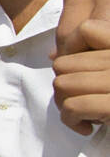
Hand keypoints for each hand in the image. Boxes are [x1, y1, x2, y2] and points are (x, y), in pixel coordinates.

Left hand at [52, 19, 109, 134]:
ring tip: (87, 114)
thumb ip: (94, 57)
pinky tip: (88, 127)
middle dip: (66, 87)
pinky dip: (72, 121)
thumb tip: (52, 55)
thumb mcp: (109, 69)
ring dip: (68, 105)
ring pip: (63, 84)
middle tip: (83, 102)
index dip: (74, 50)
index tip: (80, 73)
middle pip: (64, 63)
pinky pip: (72, 106)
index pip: (86, 30)